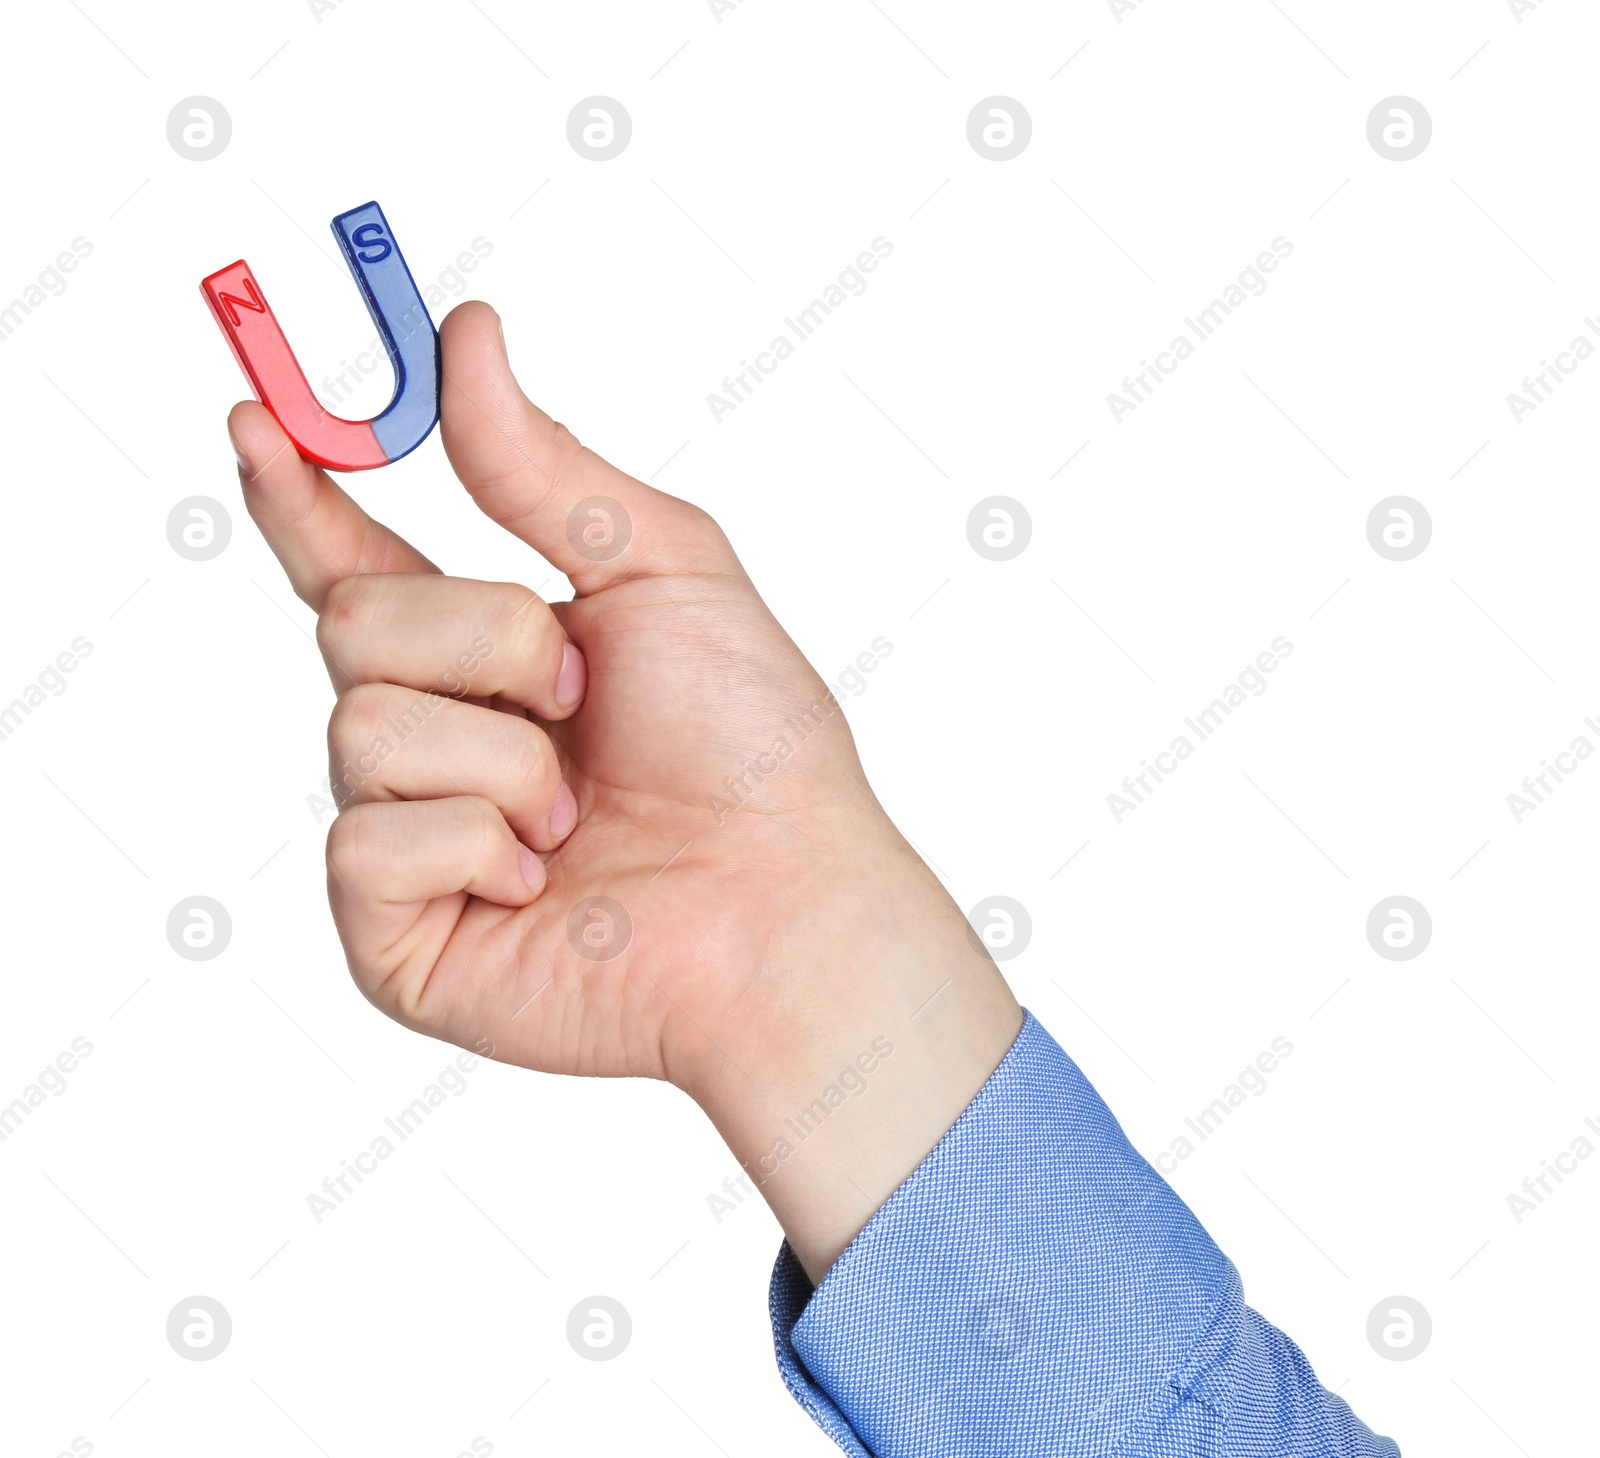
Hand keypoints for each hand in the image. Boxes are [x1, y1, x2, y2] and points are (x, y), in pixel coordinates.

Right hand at [232, 302, 1021, 1280]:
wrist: (786, 901)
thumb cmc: (751, 745)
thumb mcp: (661, 569)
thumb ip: (542, 468)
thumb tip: (465, 336)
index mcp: (487, 655)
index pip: (353, 562)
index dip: (301, 492)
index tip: (256, 417)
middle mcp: (436, 737)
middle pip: (354, 621)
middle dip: (488, 640)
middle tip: (581, 696)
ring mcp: (409, 837)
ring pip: (361, 728)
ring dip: (502, 757)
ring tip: (580, 808)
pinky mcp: (394, 935)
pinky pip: (366, 845)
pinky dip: (478, 846)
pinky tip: (540, 882)